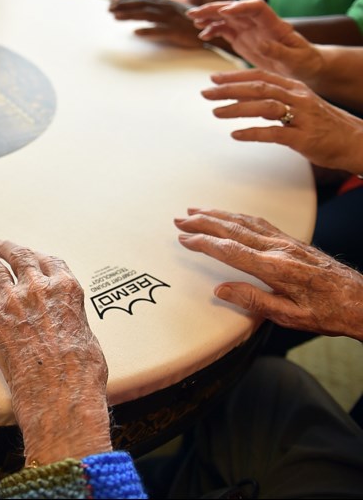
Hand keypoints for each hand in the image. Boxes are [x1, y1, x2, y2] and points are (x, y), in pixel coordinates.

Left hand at [0, 240, 111, 463]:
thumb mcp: (88, 337)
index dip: (38, 255)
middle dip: (8, 249)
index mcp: (65, 289)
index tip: (32, 253)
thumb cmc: (80, 371)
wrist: (60, 389)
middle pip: (19, 258)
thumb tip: (70, 331)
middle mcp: (38, 288)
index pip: (50, 262)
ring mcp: (13, 300)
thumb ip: (73, 323)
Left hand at [109, 0, 201, 47]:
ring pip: (147, 15)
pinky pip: (160, 31)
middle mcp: (166, 8)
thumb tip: (142, 8)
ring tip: (116, 18)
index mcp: (165, 3)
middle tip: (108, 10)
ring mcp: (171, 20)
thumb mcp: (173, 11)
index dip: (126, 0)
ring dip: (130, 16)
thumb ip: (158, 8)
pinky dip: (147, 31)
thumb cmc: (190, 21)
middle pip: (141, 5)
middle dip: (123, 6)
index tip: (112, 4)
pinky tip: (135, 33)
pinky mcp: (176, 32)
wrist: (212, 28)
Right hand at [175, 209, 362, 340]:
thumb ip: (253, 300)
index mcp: (276, 268)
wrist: (360, 301)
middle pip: (233, 230)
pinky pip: (260, 223)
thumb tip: (222, 290)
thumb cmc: (328, 312)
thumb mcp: (289, 316)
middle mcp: (279, 249)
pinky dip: (238, 216)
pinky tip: (229, 216)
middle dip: (203, 222)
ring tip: (196, 210)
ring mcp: (287, 242)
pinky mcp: (293, 241)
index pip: (230, 251)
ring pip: (245, 222)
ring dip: (218, 215)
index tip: (184, 238)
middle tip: (181, 218)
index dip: (203, 243)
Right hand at [188, 0, 323, 79]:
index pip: (256, 7)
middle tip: (194, 13)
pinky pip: (225, 29)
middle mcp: (260, 23)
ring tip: (194, 20)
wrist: (304, 66)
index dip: (240, 7)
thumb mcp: (296, 60)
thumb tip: (262, 43)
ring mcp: (250, 30)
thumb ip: (279, 52)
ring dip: (210, 16)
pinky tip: (203, 35)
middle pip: (235, 8)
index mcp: (275, 25)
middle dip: (215, 8)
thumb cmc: (304, 62)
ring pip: (226, 17)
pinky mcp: (243, 38)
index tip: (224, 12)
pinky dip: (213, 29)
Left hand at [201, 69, 362, 173]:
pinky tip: (235, 134)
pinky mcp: (303, 137)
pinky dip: (252, 133)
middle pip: (258, 88)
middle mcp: (298, 98)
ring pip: (264, 106)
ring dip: (236, 108)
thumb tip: (247, 95)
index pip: (261, 76)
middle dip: (229, 90)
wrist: (355, 141)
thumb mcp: (300, 104)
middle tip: (206, 94)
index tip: (214, 78)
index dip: (235, 76)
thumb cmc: (324, 125)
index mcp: (295, 88)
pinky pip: (273, 133)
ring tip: (215, 112)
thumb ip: (276, 98)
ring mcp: (302, 117)